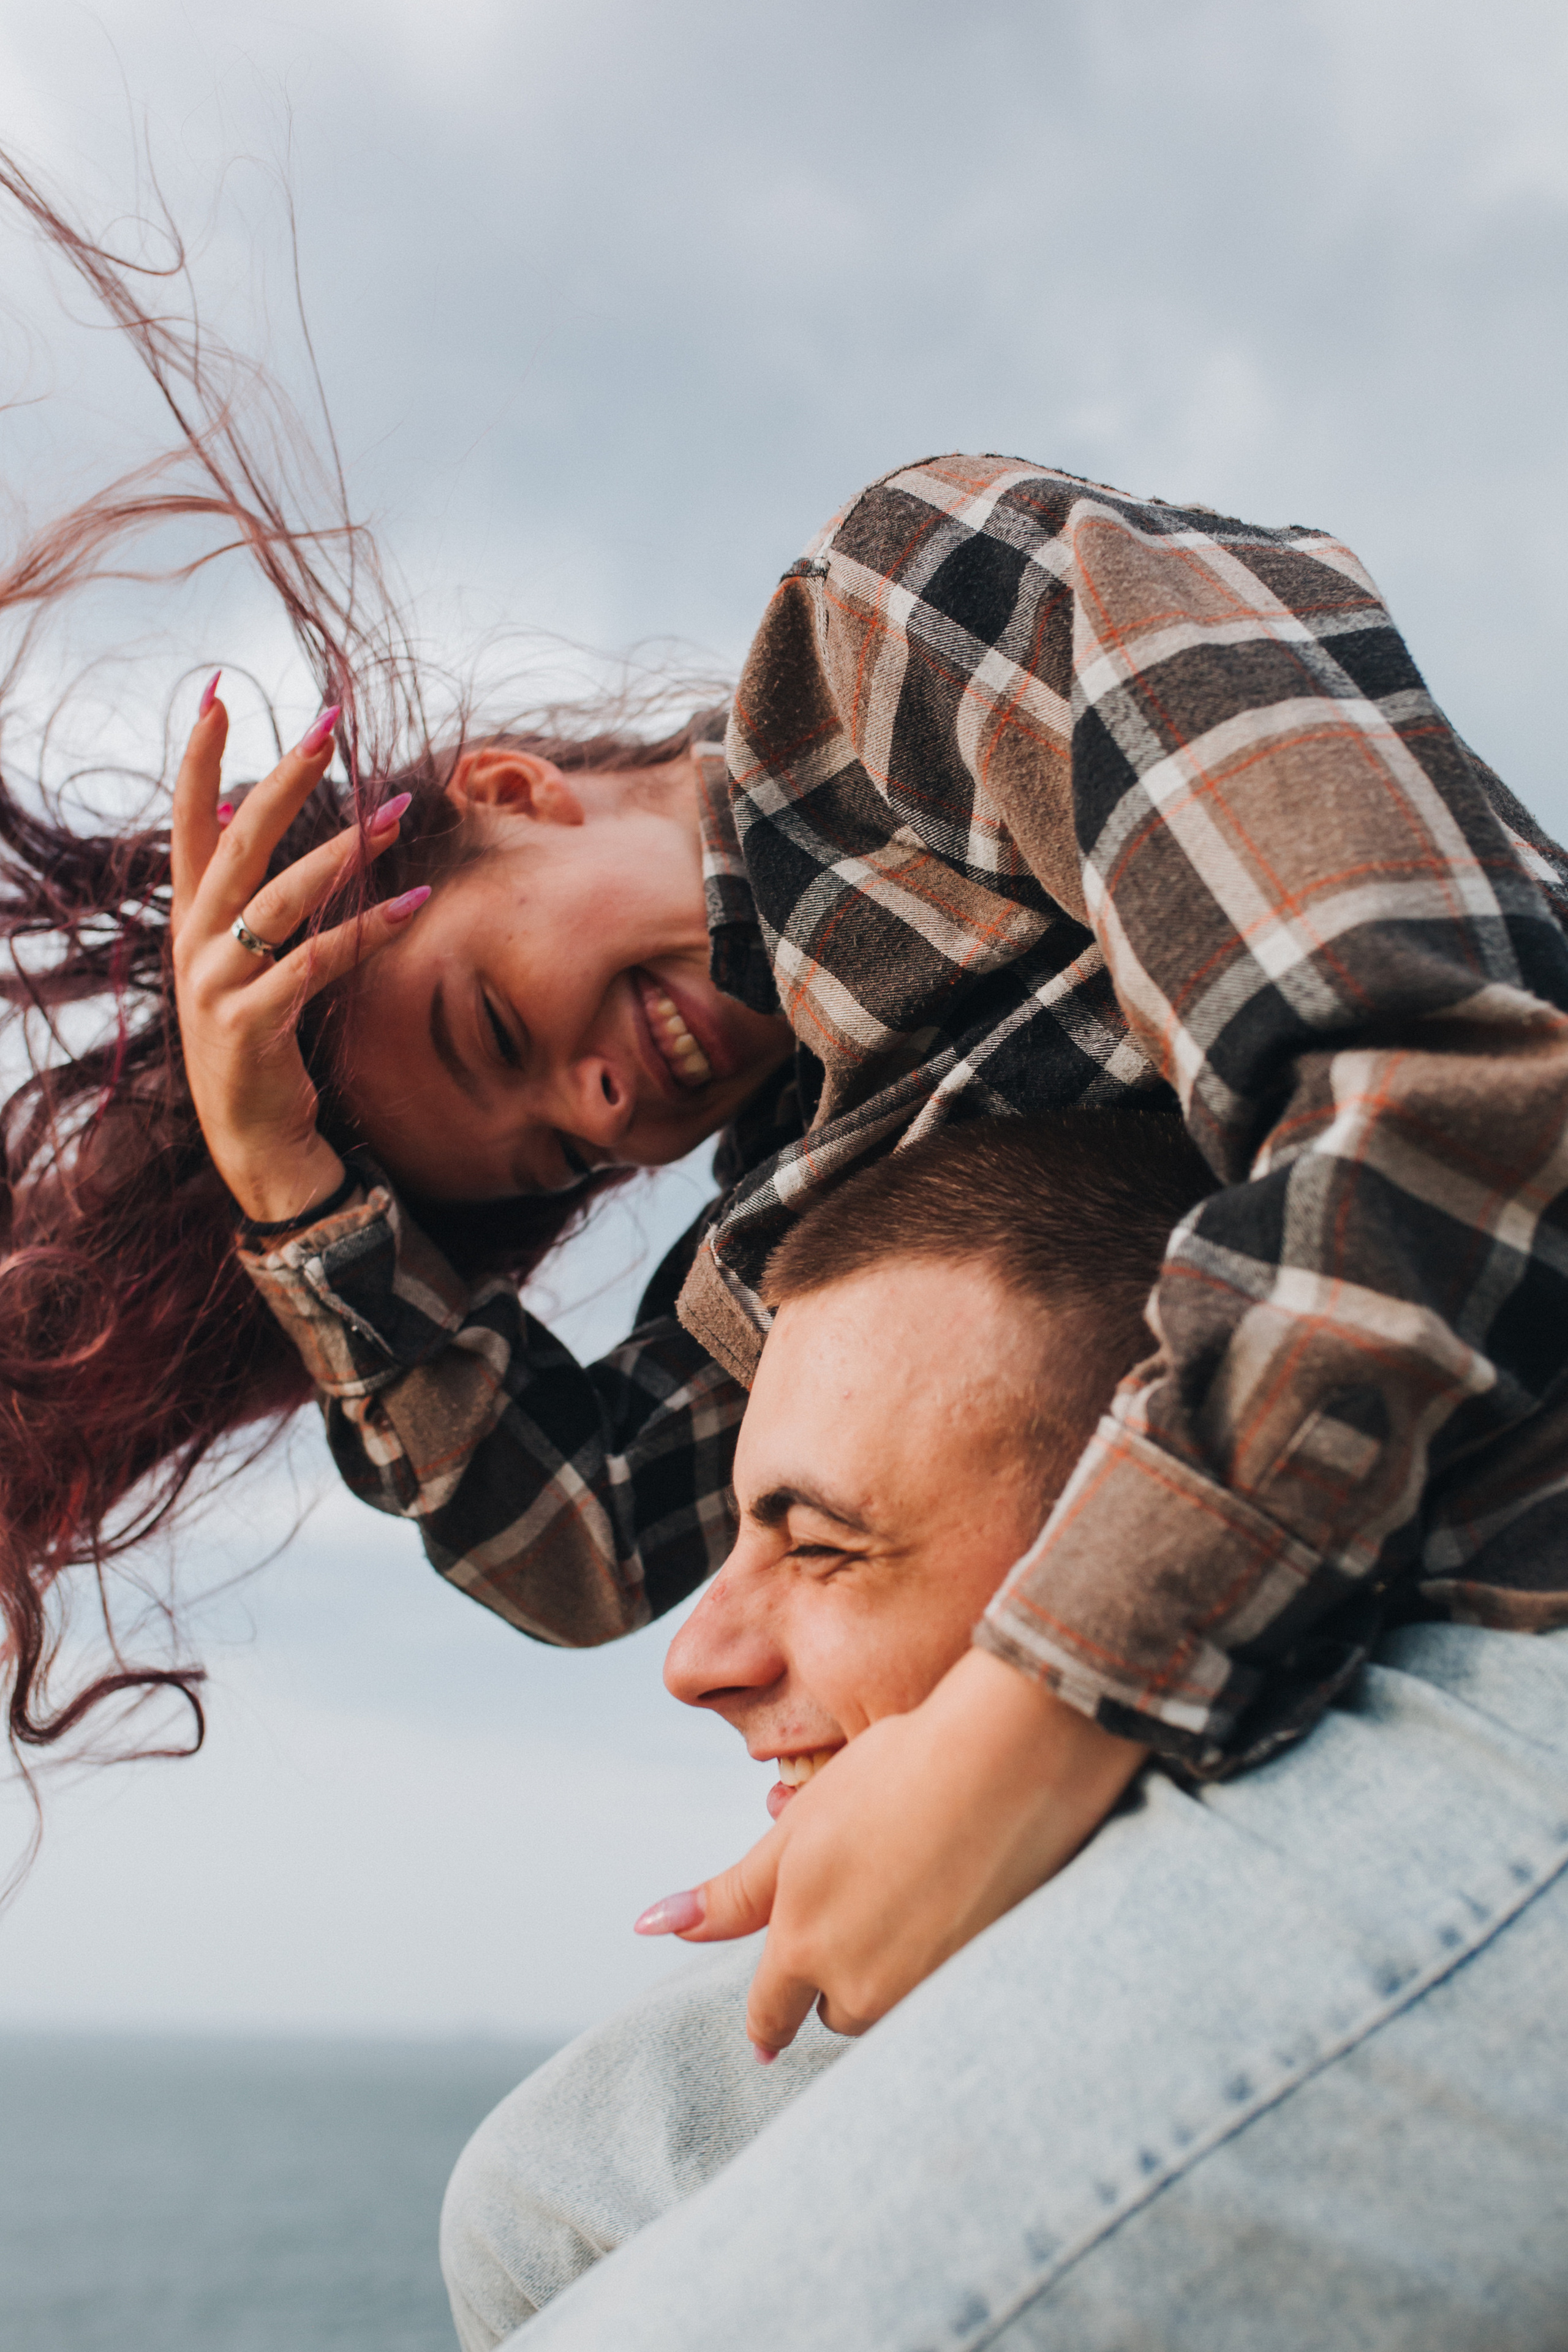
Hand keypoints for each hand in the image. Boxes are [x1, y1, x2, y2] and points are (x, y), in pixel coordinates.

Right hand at [170, 680, 429, 1223]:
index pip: (188, 823)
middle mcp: (193, 944)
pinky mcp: (250, 1025)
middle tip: (325, 723)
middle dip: (282, 778)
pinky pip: (314, 964)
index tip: (216, 690)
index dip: (197, 758)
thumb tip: (242, 815)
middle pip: (236, 843)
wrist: (253, 1141)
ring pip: (278, 900)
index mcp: (190, 921)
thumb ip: (239, 896)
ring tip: (395, 811)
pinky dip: (366, 931)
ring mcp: (215, 986)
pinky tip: (412, 904)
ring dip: (341, 851)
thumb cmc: (258, 1042)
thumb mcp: (238, 963)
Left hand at [635, 1647, 1147, 2055]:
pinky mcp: (985, 1977)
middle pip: (837, 2007)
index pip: (771, 2012)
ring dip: (893, 1969)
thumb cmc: (892, 1776)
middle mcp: (861, 1984)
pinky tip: (961, 1897)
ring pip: (893, 2002)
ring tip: (915, 1893)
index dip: (768, 2018)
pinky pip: (949, 1990)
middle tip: (867, 1905)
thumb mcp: (797, 1831)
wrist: (1005, 1759)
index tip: (766, 2035)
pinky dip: (945, 1956)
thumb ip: (730, 1894)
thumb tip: (650, 1925)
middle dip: (840, 1974)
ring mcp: (927, 1988)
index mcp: (803, 1944)